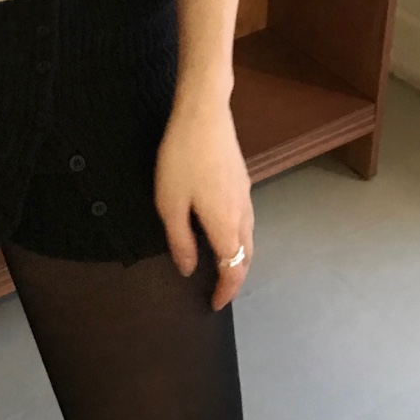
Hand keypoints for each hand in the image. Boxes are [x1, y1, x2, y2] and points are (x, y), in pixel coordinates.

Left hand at [154, 80, 253, 310]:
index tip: (214, 304)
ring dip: (238, 256)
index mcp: (226, 225)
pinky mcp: (243, 180)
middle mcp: (243, 215)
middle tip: (219, 290)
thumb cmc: (182, 160)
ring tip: (220, 265)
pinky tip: (222, 229)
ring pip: (249, 237)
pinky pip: (245, 220)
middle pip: (246, 256)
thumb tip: (188, 269)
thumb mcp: (170, 204)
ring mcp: (246, 195)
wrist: (205, 115)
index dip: (225, 291)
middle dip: (235, 277)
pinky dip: (238, 236)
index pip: (233, 270)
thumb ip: (181, 240)